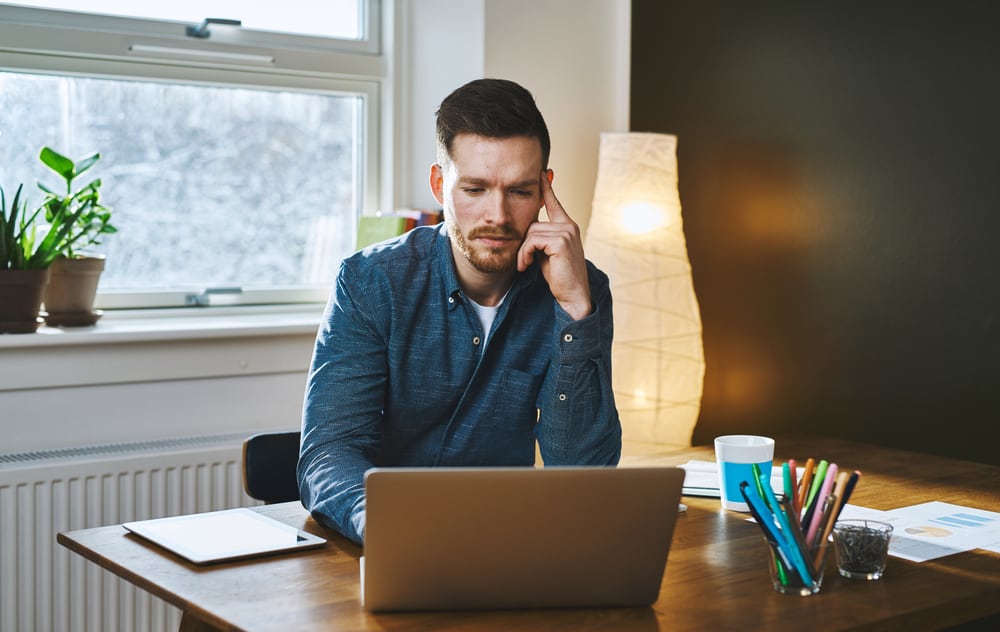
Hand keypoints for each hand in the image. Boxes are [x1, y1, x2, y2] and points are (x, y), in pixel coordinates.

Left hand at [517, 171, 591, 319]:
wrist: (573, 295)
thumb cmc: (559, 276)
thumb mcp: (547, 253)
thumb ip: (541, 238)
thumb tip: (527, 227)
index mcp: (567, 226)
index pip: (554, 202)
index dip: (546, 188)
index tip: (542, 172)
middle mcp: (569, 226)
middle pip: (532, 223)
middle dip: (524, 243)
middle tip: (523, 261)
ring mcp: (567, 232)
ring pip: (530, 232)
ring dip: (523, 251)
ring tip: (525, 265)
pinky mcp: (561, 241)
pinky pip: (532, 241)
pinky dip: (525, 254)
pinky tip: (526, 266)